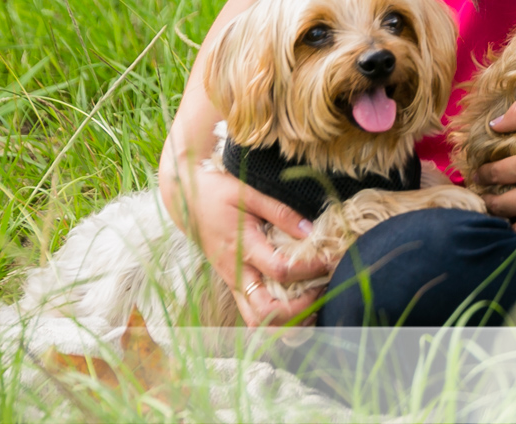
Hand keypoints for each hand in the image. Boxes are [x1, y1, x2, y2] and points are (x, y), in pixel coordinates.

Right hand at [170, 162, 333, 326]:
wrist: (185, 200)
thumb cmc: (217, 193)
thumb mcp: (249, 194)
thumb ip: (281, 213)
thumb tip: (311, 232)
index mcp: (243, 248)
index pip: (281, 271)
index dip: (310, 269)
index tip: (330, 259)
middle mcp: (236, 273)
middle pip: (266, 312)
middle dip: (299, 311)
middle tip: (322, 291)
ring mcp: (233, 282)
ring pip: (256, 321)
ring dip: (286, 322)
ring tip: (313, 305)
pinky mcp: (233, 284)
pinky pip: (252, 312)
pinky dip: (275, 318)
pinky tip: (297, 307)